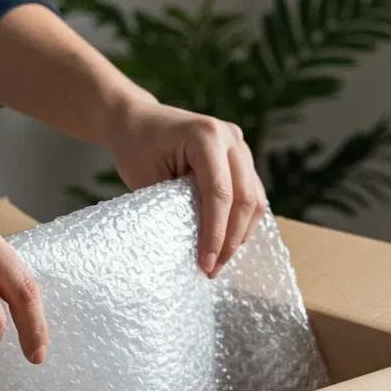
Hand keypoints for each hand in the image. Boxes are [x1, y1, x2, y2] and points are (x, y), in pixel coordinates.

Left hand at [103, 95, 266, 276]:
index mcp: (205, 136)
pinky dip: (242, 220)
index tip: (206, 263)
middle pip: (244, 197)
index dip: (215, 233)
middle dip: (231, 239)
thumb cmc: (136, 147)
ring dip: (240, 233)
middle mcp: (230, 137)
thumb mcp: (147, 179)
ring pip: (254, 198)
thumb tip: (193, 247)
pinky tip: (227, 242)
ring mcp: (239, 144)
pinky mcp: (240, 156)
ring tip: (220, 261)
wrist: (137, 120)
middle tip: (213, 270)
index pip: (219, 193)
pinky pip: (251, 193)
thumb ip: (173, 207)